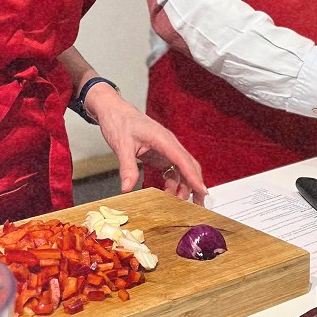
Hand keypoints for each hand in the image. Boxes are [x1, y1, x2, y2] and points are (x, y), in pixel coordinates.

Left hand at [89, 88, 207, 204]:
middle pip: (189, 166)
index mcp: (163, 140)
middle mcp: (169, 144)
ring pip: (182, 170)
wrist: (114, 111)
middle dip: (195, 185)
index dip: (193, 177)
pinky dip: (173, 184)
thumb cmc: (120, 122)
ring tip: (179, 204)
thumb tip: (127, 189)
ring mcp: (166, 150)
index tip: (202, 192)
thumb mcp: (122, 145)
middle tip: (199, 205)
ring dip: (183, 187)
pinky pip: (172, 171)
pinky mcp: (160, 154)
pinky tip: (167, 194)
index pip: (183, 160)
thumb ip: (127, 167)